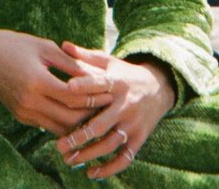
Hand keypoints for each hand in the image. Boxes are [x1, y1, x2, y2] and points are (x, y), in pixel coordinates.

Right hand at [0, 27, 107, 134]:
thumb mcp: (44, 47)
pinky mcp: (21, 116)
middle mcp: (29, 101)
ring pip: (60, 127)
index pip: (74, 97)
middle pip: (69, 117)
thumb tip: (96, 75)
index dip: (94, 96)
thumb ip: (70, 63)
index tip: (111, 91)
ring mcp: (24, 111)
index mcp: (37, 81)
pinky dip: (64, 122)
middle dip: (91, 114)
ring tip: (97, 113)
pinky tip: (77, 115)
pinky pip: (48, 125)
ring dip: (78, 123)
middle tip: (109, 107)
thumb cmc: (15, 45)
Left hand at [56, 41, 176, 179]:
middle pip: (102, 123)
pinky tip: (92, 173)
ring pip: (111, 144)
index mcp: (118, 83)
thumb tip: (63, 44)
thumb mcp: (109, 62)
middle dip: (80, 136)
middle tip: (59, 145)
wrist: (159, 88)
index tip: (67, 88)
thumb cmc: (124, 74)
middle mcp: (126, 105)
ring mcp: (133, 124)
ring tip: (69, 160)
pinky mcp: (139, 138)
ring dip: (89, 154)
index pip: (100, 84)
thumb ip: (86, 57)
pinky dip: (110, 168)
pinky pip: (125, 158)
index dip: (85, 85)